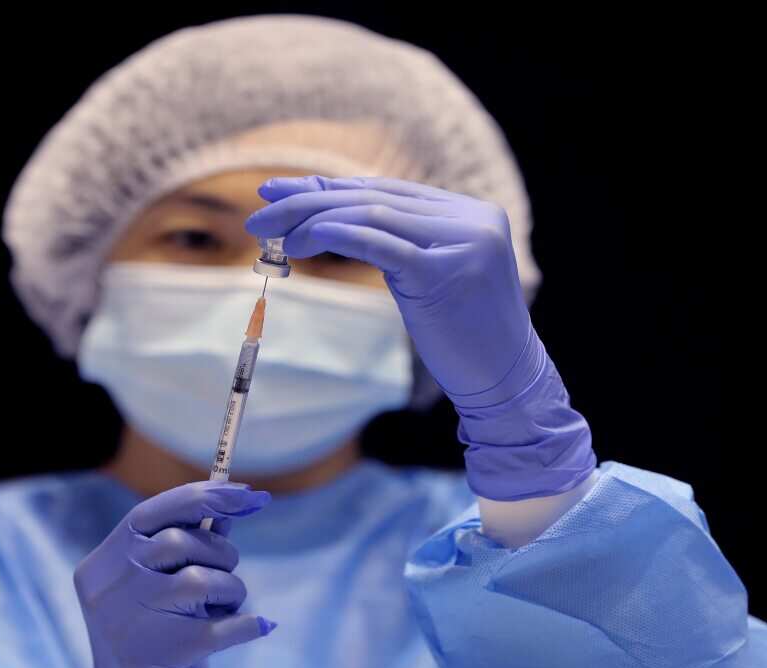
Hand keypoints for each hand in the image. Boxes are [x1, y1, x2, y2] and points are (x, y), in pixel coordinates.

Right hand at [71, 480, 276, 667]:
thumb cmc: (154, 635)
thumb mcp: (163, 584)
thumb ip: (189, 543)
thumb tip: (235, 499)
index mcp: (102, 565)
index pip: (151, 512)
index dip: (205, 496)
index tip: (250, 494)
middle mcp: (107, 590)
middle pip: (179, 542)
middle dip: (219, 554)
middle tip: (225, 578)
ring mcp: (129, 622)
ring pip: (200, 581)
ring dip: (231, 591)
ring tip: (224, 609)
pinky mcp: (159, 655)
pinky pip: (224, 627)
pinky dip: (249, 624)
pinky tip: (257, 626)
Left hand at [245, 175, 540, 406]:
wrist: (506, 381)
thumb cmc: (463, 334)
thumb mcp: (431, 276)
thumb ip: (398, 241)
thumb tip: (331, 219)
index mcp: (470, 212)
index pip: (385, 190)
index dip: (329, 188)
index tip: (280, 190)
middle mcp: (471, 218)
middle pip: (374, 196)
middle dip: (310, 201)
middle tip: (261, 211)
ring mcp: (463, 241)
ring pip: (371, 214)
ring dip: (313, 221)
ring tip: (273, 235)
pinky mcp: (445, 271)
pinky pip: (379, 243)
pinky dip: (335, 235)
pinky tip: (302, 241)